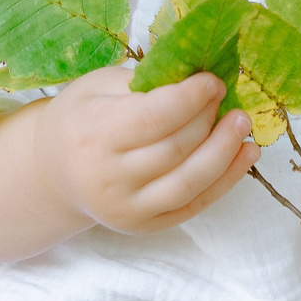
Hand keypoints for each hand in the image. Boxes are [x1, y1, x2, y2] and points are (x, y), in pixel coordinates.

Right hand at [35, 65, 259, 235]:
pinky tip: (245, 154)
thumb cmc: (82, 117)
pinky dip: (226, 180)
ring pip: (189, 181)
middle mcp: (108, 177)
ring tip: (243, 124)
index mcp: (94, 133)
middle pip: (175, 148)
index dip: (191, 98)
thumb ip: (144, 82)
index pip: (154, 117)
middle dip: (210, 120)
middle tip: (230, 96)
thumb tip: (199, 74)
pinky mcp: (145, 226)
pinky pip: (193, 204)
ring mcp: (127, 208)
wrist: (54, 171)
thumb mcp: (100, 86)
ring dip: (225, 152)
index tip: (214, 80)